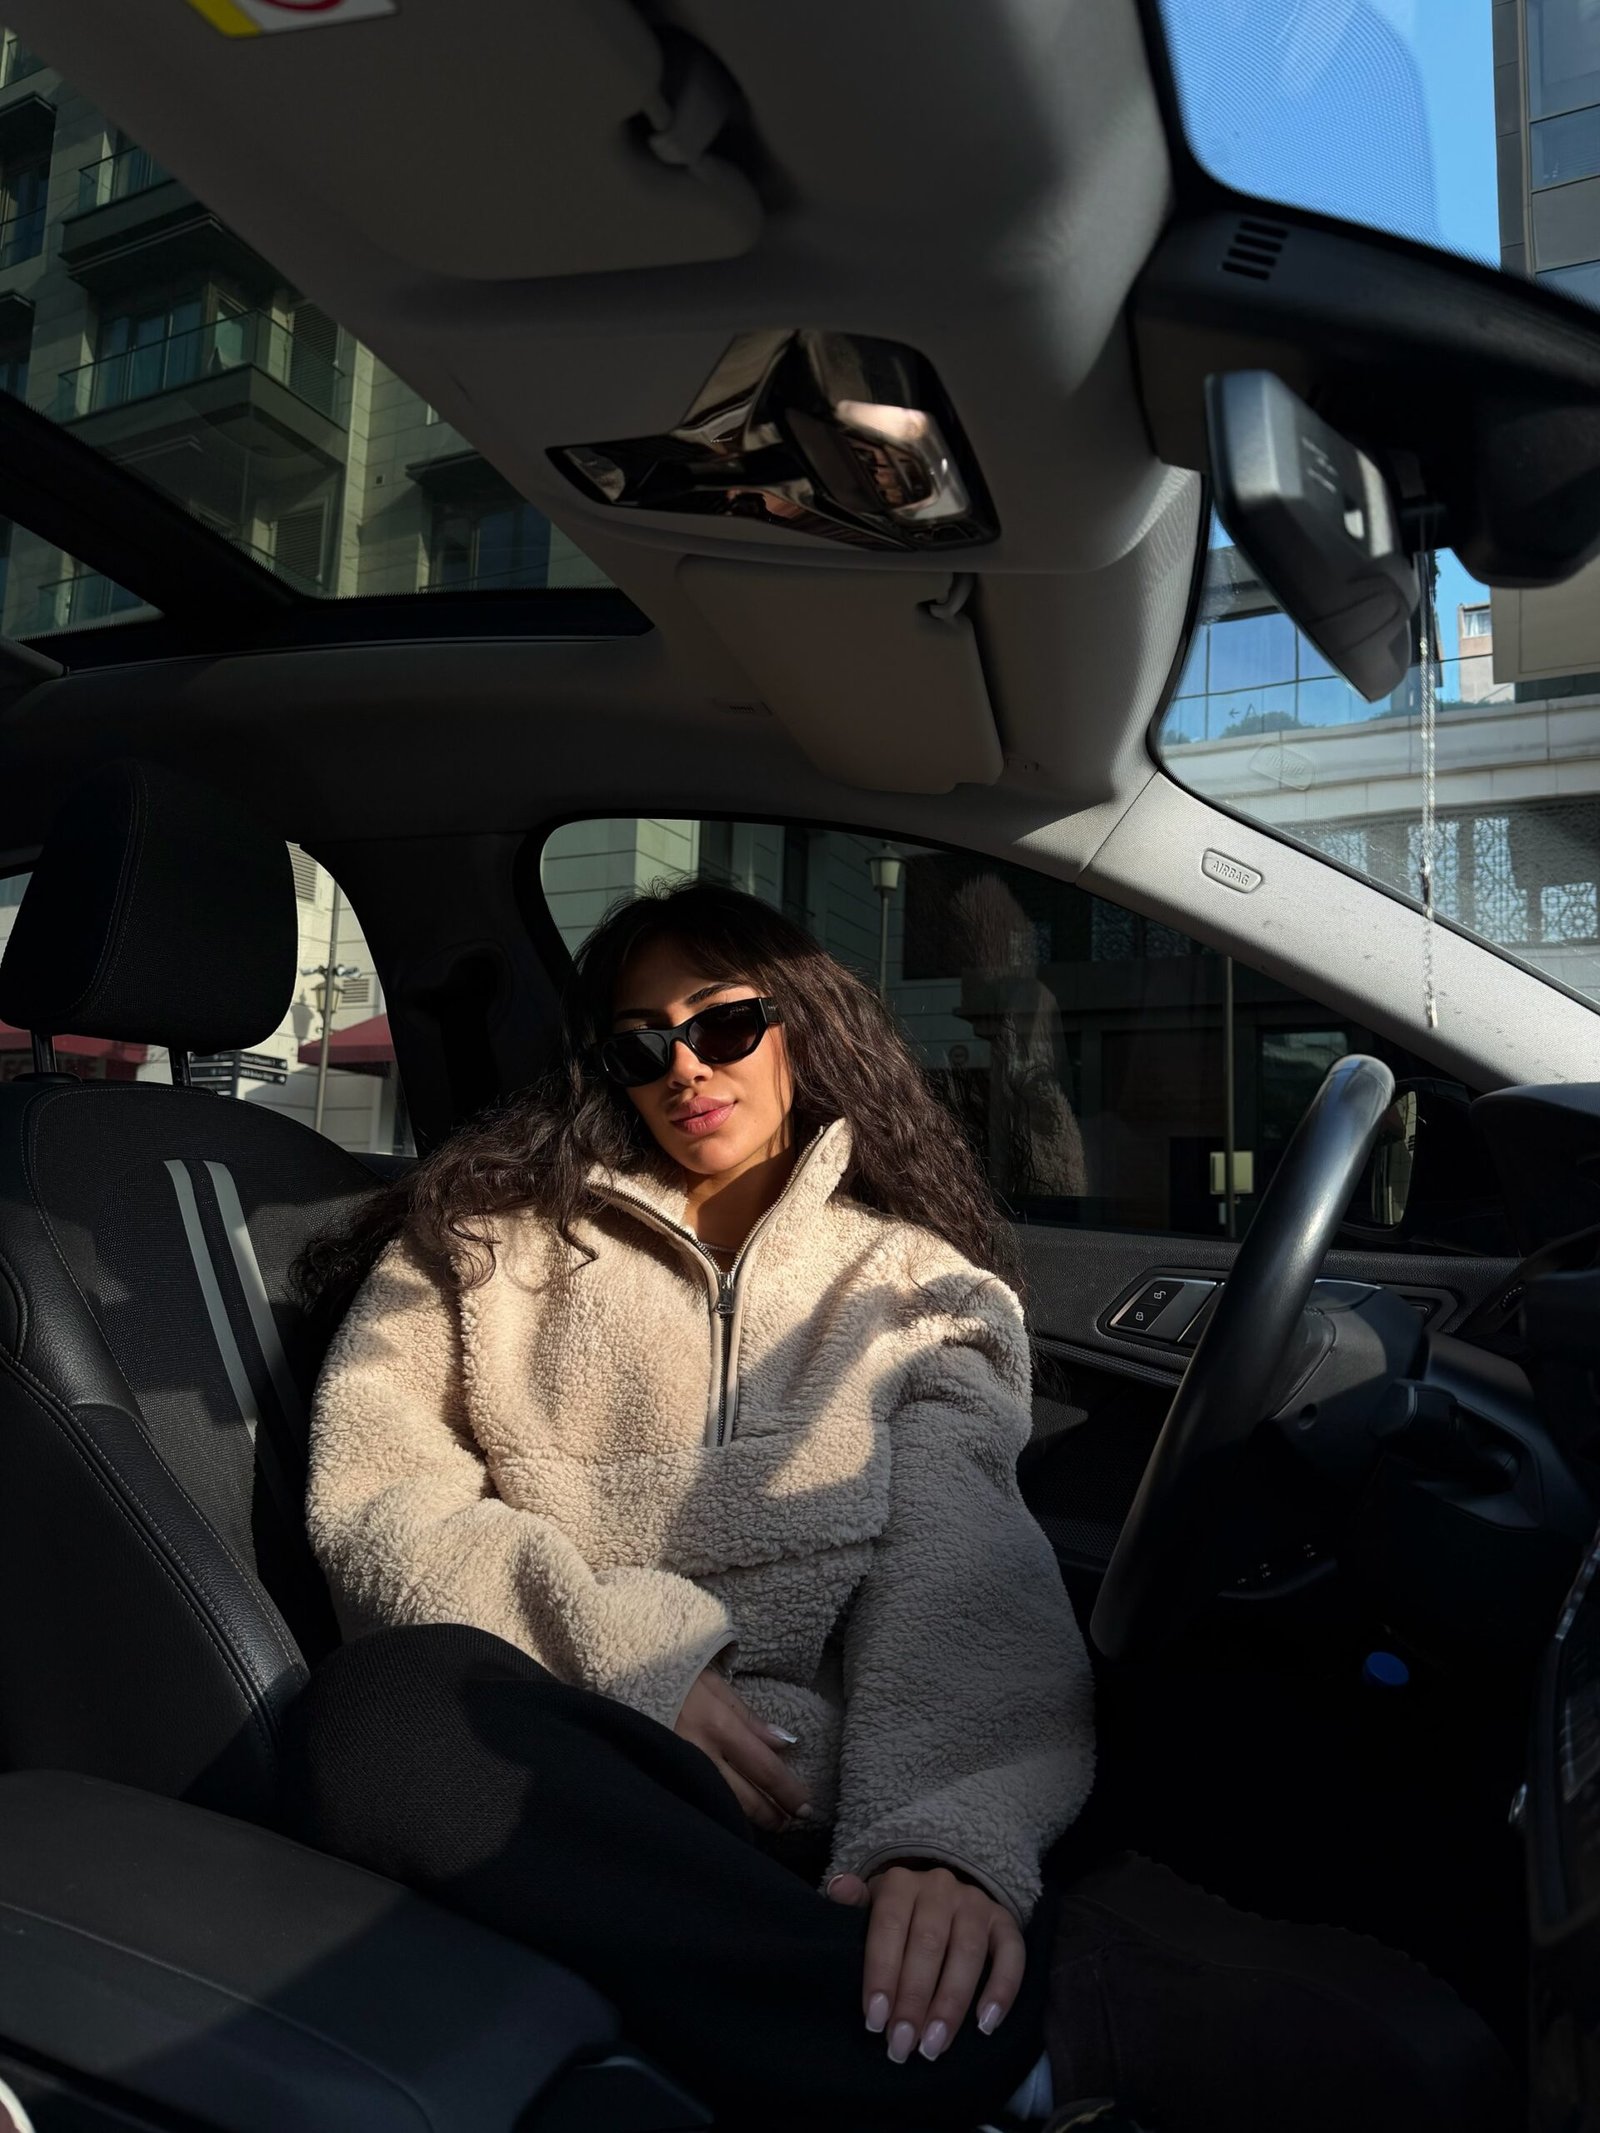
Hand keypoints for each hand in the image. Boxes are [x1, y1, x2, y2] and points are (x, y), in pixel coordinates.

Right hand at [674, 1665, 811, 1832]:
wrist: (621, 1672)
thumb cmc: (674, 1673)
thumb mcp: (714, 1684)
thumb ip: (748, 1717)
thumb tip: (783, 1743)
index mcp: (719, 1726)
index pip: (765, 1769)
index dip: (788, 1792)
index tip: (806, 1807)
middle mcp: (700, 1754)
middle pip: (744, 1797)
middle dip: (772, 1814)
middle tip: (790, 1823)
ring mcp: (677, 1768)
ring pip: (720, 1805)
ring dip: (747, 1818)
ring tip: (767, 1825)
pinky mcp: (660, 1776)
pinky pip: (694, 1800)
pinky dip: (715, 1811)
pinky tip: (726, 1817)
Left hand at [827, 1864, 1024, 2064]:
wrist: (940, 1895)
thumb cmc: (896, 1916)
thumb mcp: (870, 1906)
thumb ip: (853, 1903)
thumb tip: (838, 1889)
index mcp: (901, 1883)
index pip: (889, 1925)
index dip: (882, 1973)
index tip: (875, 2021)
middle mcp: (940, 1887)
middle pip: (929, 1943)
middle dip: (915, 1999)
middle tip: (903, 2044)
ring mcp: (975, 1902)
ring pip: (968, 1951)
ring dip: (951, 2002)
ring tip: (935, 2044)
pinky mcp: (1004, 1920)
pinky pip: (1012, 1952)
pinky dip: (1002, 1988)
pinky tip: (985, 2024)